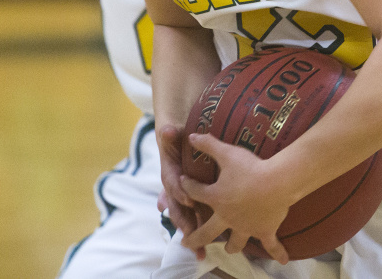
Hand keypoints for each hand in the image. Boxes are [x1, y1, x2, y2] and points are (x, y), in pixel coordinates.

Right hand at [157, 124, 201, 248]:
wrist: (180, 138)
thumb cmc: (178, 137)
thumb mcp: (174, 132)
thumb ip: (170, 133)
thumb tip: (166, 129)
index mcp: (169, 172)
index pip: (172, 184)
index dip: (179, 192)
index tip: (189, 200)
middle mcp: (175, 187)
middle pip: (177, 208)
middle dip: (183, 223)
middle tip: (190, 236)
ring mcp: (185, 195)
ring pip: (187, 217)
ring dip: (193, 233)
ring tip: (200, 251)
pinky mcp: (197, 198)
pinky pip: (199, 215)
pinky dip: (204, 228)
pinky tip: (215, 242)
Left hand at [179, 133, 289, 264]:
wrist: (276, 182)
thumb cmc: (251, 167)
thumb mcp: (227, 153)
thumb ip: (208, 145)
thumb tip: (191, 136)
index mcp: (216, 198)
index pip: (195, 193)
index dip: (187, 186)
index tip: (184, 182)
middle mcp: (227, 217)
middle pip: (206, 232)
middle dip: (194, 237)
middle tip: (185, 242)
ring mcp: (246, 227)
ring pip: (234, 242)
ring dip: (230, 246)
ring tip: (227, 249)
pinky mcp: (264, 230)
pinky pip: (271, 245)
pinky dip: (278, 253)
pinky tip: (283, 262)